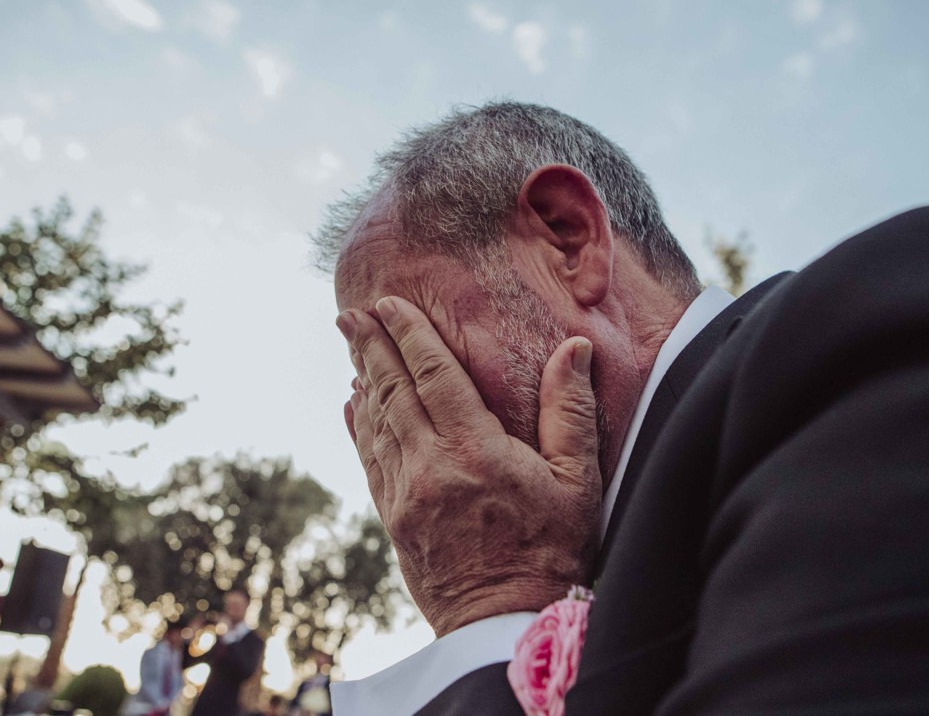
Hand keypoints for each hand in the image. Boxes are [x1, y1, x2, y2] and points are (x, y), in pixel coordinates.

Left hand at [337, 296, 600, 635]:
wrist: (507, 625)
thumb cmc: (553, 552)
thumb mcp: (578, 481)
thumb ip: (570, 411)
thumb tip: (574, 348)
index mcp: (476, 449)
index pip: (434, 374)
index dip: (409, 334)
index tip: (388, 304)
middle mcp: (431, 466)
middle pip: (393, 391)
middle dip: (371, 347)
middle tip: (350, 315)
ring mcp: (406, 495)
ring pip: (376, 423)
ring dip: (363, 380)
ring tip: (352, 348)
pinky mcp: (394, 521)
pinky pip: (370, 461)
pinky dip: (359, 427)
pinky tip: (353, 405)